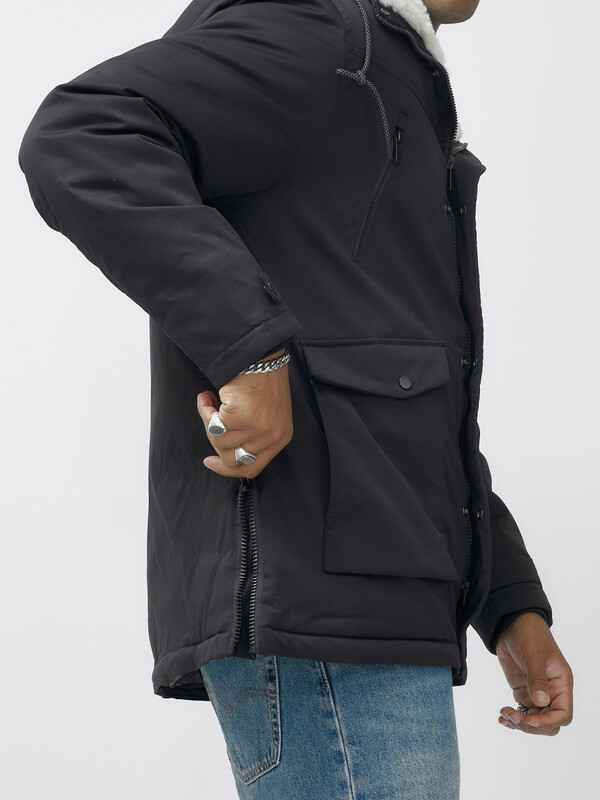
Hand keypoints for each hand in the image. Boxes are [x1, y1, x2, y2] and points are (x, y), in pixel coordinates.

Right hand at [196, 348, 292, 477]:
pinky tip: (207, 396)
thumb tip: (225, 449)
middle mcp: (272, 436)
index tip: (211, 461)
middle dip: (214, 441)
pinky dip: (205, 409)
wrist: (262, 355)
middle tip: (210, 419)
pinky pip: (212, 424)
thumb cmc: (263, 379)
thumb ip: (253, 435)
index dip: (227, 469)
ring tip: (210, 401)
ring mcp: (257, 428)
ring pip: (218, 442)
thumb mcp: (268, 414)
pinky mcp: (241, 417)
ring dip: (208, 420)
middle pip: (232, 459)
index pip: (252, 468)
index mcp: (281, 437)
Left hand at [495, 611, 573, 735]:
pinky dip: (513, 717)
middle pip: (549, 722)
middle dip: (531, 724)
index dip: (549, 721)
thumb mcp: (534, 656)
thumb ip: (537, 679)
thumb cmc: (530, 634)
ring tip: (505, 715)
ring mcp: (537, 693)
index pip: (563, 714)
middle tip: (513, 716)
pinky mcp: (523, 691)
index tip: (530, 719)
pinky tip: (502, 717)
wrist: (512, 624)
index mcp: (561, 683)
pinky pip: (522, 711)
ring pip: (534, 720)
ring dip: (520, 722)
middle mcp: (552, 691)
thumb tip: (542, 702)